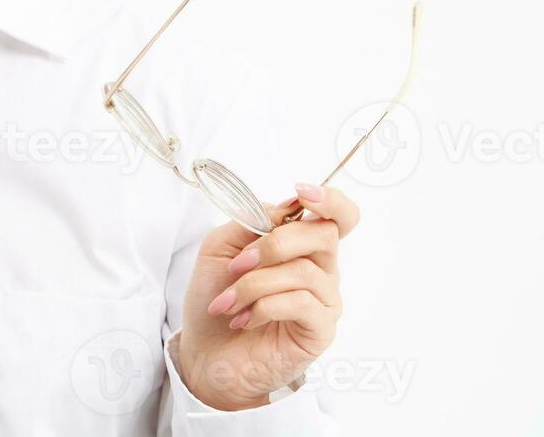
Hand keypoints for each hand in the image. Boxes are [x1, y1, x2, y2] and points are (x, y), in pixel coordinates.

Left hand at [171, 184, 358, 410]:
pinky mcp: (321, 330)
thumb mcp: (220, 248)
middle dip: (273, 244)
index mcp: (300, 244)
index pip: (337, 214)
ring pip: (303, 271)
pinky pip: (301, 303)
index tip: (301, 192)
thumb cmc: (216, 297)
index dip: (329, 198)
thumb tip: (283, 208)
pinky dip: (264, 307)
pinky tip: (244, 320)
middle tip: (236, 266)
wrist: (206, 351)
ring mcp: (325, 300)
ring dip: (254, 284)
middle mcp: (320, 268)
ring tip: (228, 303)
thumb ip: (248, 222)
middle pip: (323, 233)